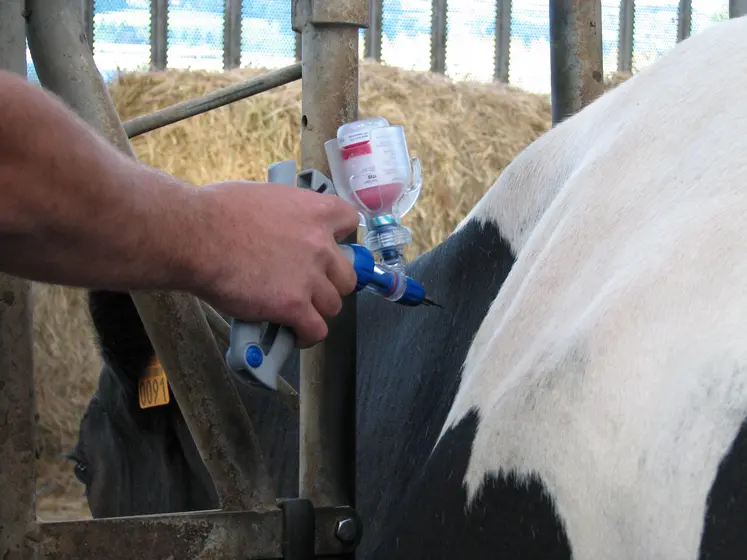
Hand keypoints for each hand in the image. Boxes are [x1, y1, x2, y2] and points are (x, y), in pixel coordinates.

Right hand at [187, 180, 359, 347]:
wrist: (196, 236)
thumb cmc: (217, 212)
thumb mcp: (264, 197)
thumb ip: (287, 214)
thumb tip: (282, 226)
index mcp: (315, 211)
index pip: (351, 222)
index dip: (340, 238)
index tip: (328, 247)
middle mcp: (321, 244)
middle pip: (346, 274)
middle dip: (330, 283)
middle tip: (310, 286)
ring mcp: (310, 277)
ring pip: (333, 305)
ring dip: (317, 310)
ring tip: (298, 313)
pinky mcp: (294, 305)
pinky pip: (316, 330)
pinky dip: (307, 335)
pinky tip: (295, 334)